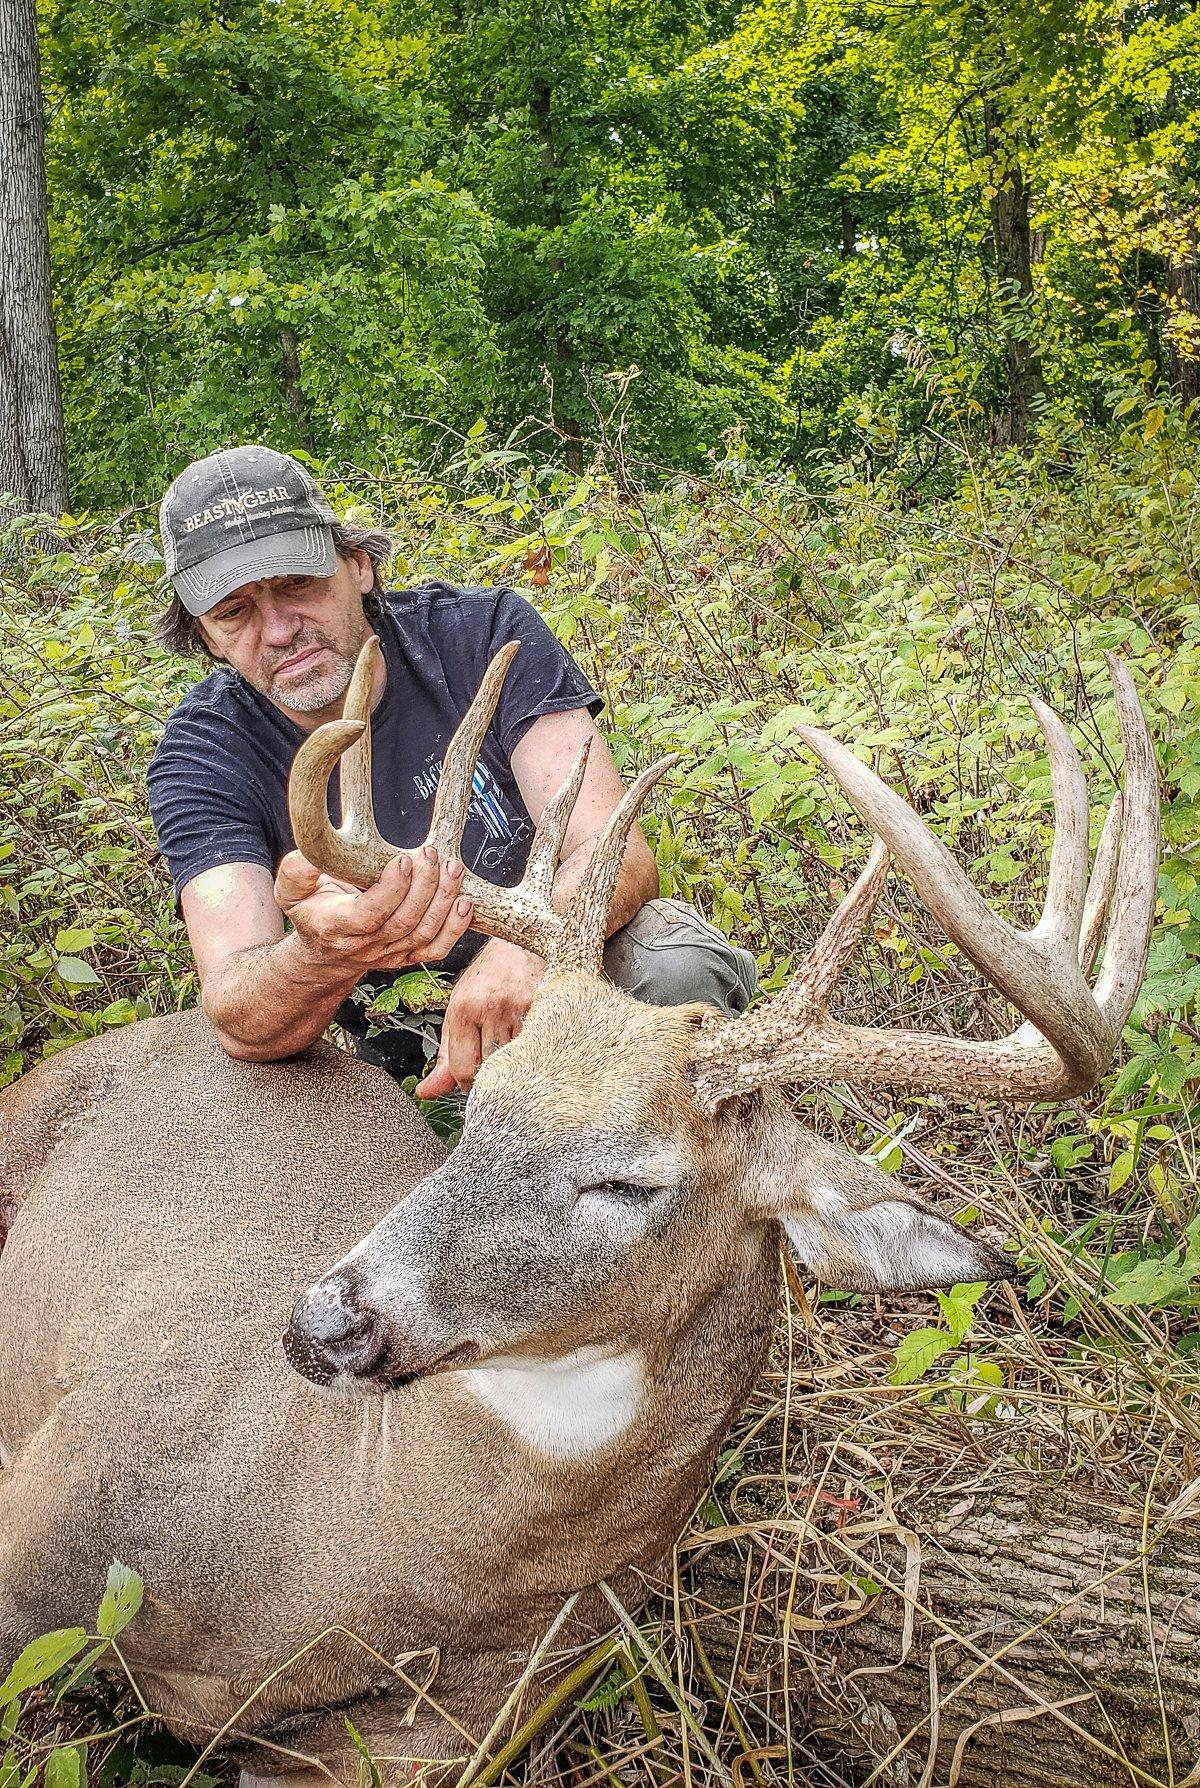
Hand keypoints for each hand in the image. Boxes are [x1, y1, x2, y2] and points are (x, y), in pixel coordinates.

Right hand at [274, 846, 474, 975]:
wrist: (324, 954)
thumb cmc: (312, 914)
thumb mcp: (291, 891)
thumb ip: (298, 870)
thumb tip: (313, 853)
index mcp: (337, 926)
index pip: (370, 914)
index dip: (392, 890)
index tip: (403, 860)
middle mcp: (366, 945)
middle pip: (404, 921)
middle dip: (424, 886)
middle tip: (431, 854)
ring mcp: (389, 954)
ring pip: (424, 933)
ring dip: (444, 899)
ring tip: (452, 868)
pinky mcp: (407, 956)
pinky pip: (437, 948)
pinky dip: (456, 928)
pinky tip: (464, 902)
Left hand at [415, 938, 544, 1096]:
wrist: (521, 941)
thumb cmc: (488, 979)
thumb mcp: (459, 1012)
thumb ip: (446, 1056)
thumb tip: (426, 1092)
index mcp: (463, 1009)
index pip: (463, 1070)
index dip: (469, 1082)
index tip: (476, 1077)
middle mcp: (490, 1007)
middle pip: (492, 1069)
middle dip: (494, 1073)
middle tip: (498, 1058)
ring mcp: (520, 1006)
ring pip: (518, 1061)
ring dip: (517, 1061)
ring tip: (516, 1042)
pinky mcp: (545, 1005)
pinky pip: (538, 1046)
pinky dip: (536, 1048)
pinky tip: (533, 1036)